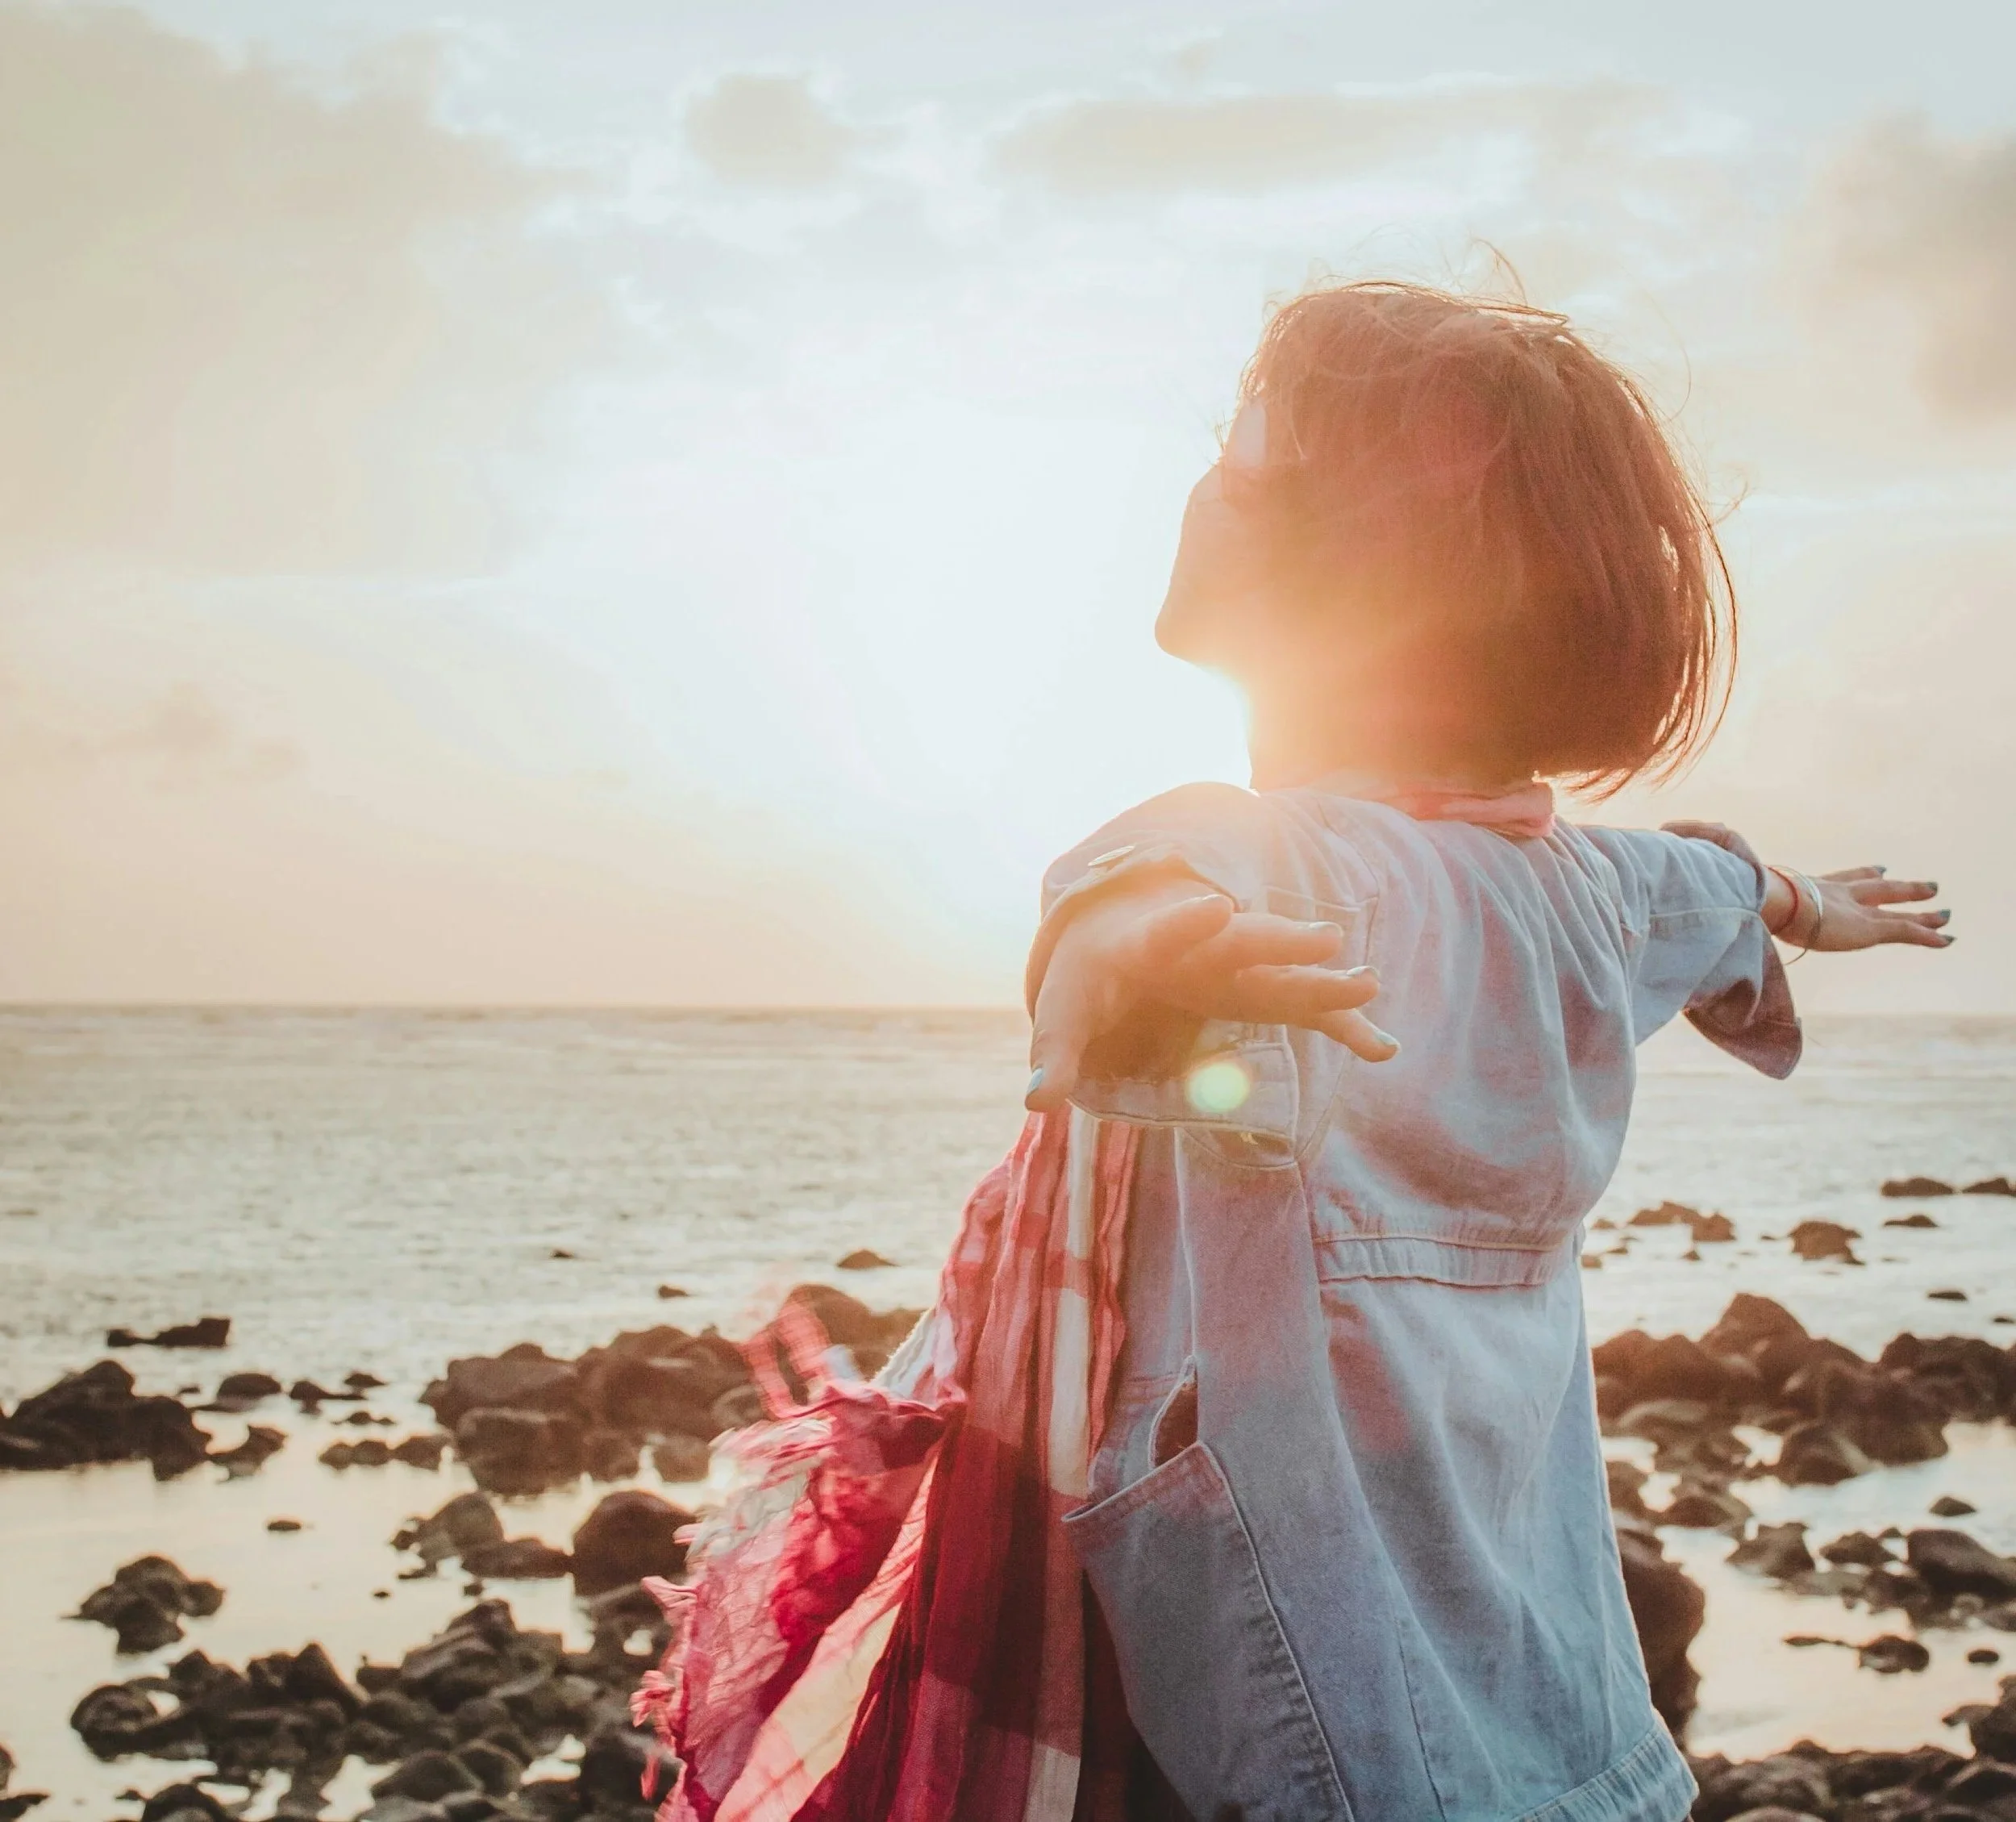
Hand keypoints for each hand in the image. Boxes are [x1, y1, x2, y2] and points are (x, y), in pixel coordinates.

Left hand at [1026, 886, 1393, 1112]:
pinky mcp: (1256, 991)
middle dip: (1282, 941)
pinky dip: (1340, 1027)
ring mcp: (1236, 967)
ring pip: (1284, 970)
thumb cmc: (1088, 974)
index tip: (1214, 906)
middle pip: (1244, 941)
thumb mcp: (1064, 1009)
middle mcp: (1201, 947)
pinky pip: (1305, 1009)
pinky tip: (1382, 1049)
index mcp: (1147, 943)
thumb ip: (1054, 1055)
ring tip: (1369, 984)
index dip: (1185, 921)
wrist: (1119, 931)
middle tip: (1327, 937)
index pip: (1166, 930)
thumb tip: (1038, 1103)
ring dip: (1324, 980)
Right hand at [1661, 820, 1952, 954]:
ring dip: (1919, 908)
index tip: (1874, 869)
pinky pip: (1901, 932)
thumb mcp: (1706, 871)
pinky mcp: (1862, 927)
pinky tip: (1947, 938)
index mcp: (1800, 887)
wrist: (1749, 897)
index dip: (1855, 875)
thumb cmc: (1725, 888)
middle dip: (1891, 885)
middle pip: (1867, 887)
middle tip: (1914, 881)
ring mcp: (1849, 909)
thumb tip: (1666, 836)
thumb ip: (1693, 853)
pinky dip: (1925, 934)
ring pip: (1892, 907)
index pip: (1831, 880)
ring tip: (1946, 911)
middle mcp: (1829, 893)